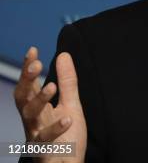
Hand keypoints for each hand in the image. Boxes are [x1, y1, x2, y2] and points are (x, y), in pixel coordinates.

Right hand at [14, 47, 86, 161]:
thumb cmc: (68, 138)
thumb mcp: (71, 105)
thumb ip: (67, 82)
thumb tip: (63, 55)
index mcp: (38, 109)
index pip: (29, 85)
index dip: (28, 69)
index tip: (32, 50)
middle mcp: (33, 120)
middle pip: (22, 98)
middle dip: (27, 81)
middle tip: (37, 65)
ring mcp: (36, 135)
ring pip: (29, 116)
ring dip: (39, 100)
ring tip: (51, 86)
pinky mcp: (44, 150)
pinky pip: (45, 139)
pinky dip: (55, 129)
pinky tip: (68, 119)